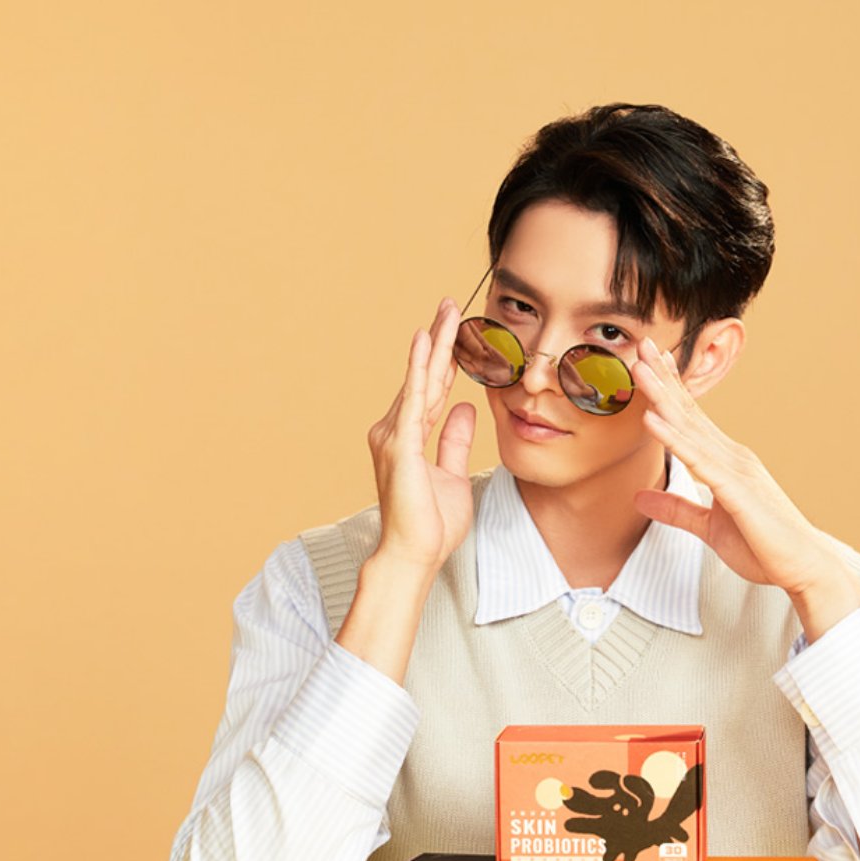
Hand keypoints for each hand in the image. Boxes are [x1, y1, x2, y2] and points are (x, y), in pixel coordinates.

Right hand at [365, 298, 475, 573]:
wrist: (414, 554)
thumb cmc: (432, 524)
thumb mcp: (453, 474)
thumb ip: (455, 439)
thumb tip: (464, 407)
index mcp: (409, 437)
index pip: (431, 389)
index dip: (444, 360)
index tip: (455, 330)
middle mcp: (395, 430)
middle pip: (424, 377)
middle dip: (439, 341)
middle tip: (451, 305)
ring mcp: (395, 435)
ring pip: (420, 380)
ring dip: (434, 345)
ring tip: (446, 313)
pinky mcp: (401, 444)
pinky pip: (414, 398)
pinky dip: (420, 369)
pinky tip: (426, 343)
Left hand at [632, 337, 859, 614]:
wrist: (802, 567)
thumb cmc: (763, 546)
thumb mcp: (708, 527)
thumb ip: (675, 510)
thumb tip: (639, 498)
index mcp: (727, 462)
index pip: (693, 419)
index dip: (670, 390)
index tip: (650, 363)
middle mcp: (733, 457)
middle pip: (690, 412)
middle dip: (664, 378)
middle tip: (642, 344)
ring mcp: (736, 470)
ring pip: (691, 428)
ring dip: (663, 397)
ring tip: (640, 369)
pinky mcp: (736, 490)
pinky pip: (698, 460)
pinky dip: (674, 438)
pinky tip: (652, 420)